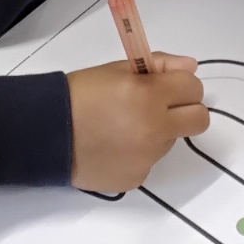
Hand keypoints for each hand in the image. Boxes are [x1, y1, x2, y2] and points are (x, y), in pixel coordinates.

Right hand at [67, 55, 208, 191]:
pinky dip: (137, 154)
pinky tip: (112, 147)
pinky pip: (149, 162)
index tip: (167, 87)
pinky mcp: (135, 179)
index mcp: (149, 96)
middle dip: (186, 110)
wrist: (45, 133)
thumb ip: (159, 65)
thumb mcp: (117, 70)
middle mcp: (154, 129)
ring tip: (121, 127)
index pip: (194, 88)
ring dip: (157, 132)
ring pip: (171, 141)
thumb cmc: (79, 94)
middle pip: (199, 120)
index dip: (182, 85)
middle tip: (161, 108)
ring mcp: (146, 158)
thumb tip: (192, 67)